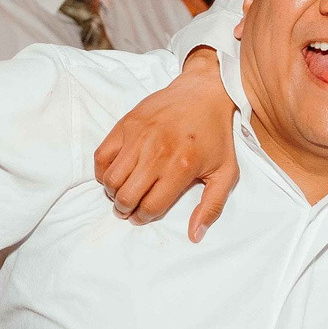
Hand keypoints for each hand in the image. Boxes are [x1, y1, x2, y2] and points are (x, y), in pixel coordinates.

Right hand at [93, 50, 241, 243]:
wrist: (204, 92)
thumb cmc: (216, 135)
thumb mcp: (225, 172)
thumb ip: (212, 206)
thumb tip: (195, 236)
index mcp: (181, 167)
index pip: (150, 207)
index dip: (143, 217)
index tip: (143, 215)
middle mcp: (157, 153)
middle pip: (127, 196)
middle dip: (126, 209)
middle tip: (130, 207)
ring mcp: (138, 137)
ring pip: (111, 179)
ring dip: (114, 192)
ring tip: (123, 191)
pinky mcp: (126, 125)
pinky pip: (101, 156)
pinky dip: (102, 171)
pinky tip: (115, 173)